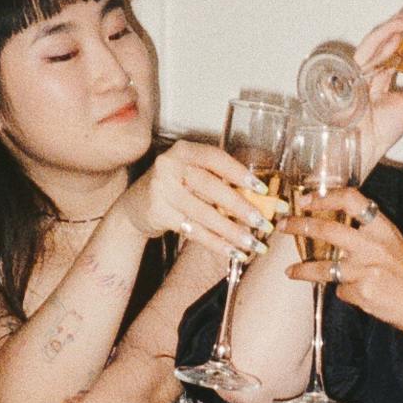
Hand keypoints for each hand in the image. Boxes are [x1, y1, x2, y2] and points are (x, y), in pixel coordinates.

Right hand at [125, 140, 270, 260]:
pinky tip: (234, 252)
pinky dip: (217, 243)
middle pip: (211, 187)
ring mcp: (161, 189)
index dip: (240, 174)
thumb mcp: (194, 175)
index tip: (262, 190)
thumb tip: (267, 201)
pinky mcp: (158, 213)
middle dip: (240, 207)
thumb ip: (224, 182)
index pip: (216, 158)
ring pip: (203, 213)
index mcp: (184, 151)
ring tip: (253, 243)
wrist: (135, 205)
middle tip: (263, 222)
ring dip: (232, 231)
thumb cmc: (176, 187)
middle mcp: (170, 166)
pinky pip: (194, 231)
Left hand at [291, 189, 402, 334]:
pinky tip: (356, 296)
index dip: (326, 196)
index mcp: (383, 227)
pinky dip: (344, 293)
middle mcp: (374, 244)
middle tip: (284, 225)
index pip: (352, 199)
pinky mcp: (363, 292)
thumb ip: (368, 236)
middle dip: (300, 225)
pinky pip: (341, 291)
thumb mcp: (395, 244)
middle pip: (327, 229)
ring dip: (303, 269)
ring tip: (292, 271)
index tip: (306, 199)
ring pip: (324, 268)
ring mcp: (366, 269)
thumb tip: (334, 233)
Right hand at [352, 4, 402, 171]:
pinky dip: (380, 41)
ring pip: (376, 42)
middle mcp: (372, 72)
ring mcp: (361, 72)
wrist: (364, 146)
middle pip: (386, 42)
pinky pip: (367, 52)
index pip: (397, 52)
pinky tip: (395, 32)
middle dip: (400, 25)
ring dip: (392, 27)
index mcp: (385, 79)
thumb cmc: (384, 132)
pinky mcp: (352, 73)